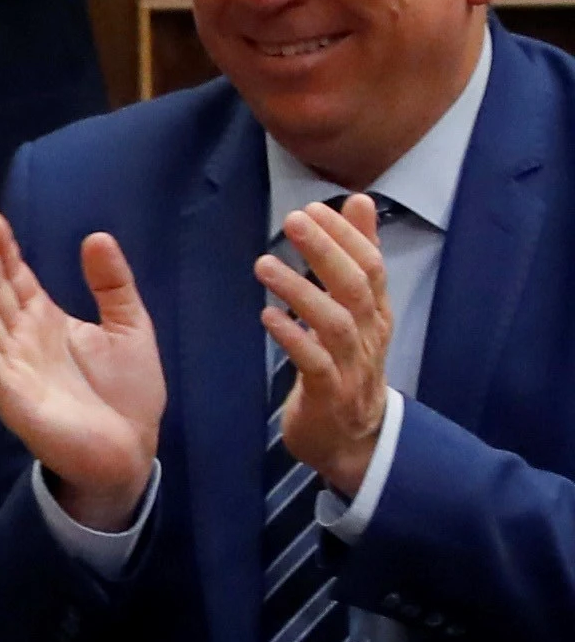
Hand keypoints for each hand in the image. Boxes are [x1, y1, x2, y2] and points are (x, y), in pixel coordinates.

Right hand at [0, 212, 165, 531]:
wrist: (132, 451)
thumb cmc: (128, 393)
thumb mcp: (130, 327)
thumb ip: (113, 284)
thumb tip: (96, 235)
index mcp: (45, 319)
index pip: (15, 276)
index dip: (2, 247)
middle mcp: (21, 337)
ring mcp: (13, 365)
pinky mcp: (11, 394)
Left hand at [263, 195, 395, 499]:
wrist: (355, 440)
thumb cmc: (349, 363)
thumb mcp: (357, 308)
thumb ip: (356, 255)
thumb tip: (359, 201)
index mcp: (376, 313)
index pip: (371, 267)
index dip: (346, 236)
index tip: (315, 207)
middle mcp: (370, 336)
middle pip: (356, 288)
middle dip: (327, 251)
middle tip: (295, 220)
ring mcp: (352, 367)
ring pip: (336, 324)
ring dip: (301, 291)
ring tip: (265, 264)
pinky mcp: (330, 395)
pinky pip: (314, 363)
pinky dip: (292, 337)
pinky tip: (268, 316)